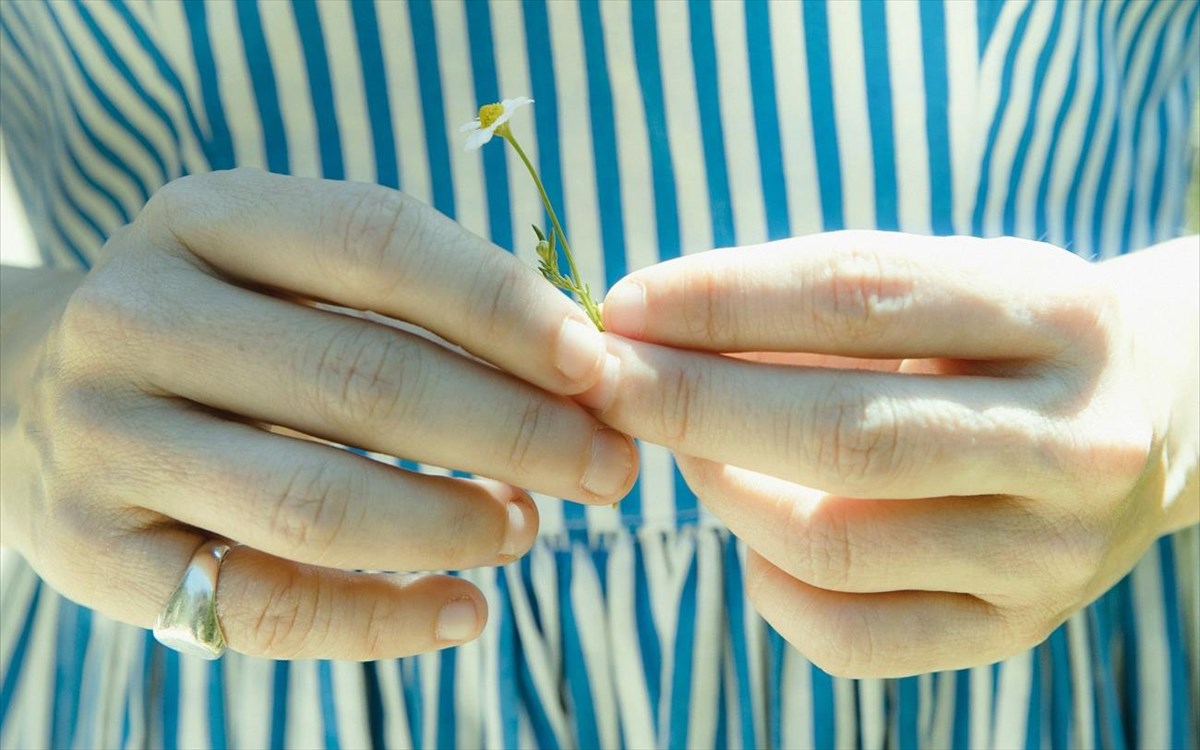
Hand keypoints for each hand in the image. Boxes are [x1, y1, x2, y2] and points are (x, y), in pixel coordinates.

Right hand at [0, 168, 636, 659]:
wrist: (39, 400)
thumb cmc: (222, 331)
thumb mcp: (288, 275)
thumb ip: (413, 308)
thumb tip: (577, 374)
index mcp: (204, 217)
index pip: (378, 243)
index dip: (503, 306)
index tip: (596, 364)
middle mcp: (138, 315)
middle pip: (364, 379)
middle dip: (515, 431)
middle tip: (606, 466)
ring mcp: (106, 439)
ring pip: (316, 502)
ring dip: (453, 525)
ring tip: (530, 531)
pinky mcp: (97, 554)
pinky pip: (262, 605)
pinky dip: (381, 621)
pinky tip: (464, 612)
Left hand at [580, 230, 1197, 677]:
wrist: (1148, 421)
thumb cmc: (1004, 337)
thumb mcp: (947, 283)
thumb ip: (817, 309)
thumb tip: (653, 334)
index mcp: (1056, 314)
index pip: (857, 296)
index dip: (721, 299)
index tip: (624, 304)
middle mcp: (1071, 442)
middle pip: (839, 433)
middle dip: (689, 403)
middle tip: (602, 379)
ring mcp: (1050, 555)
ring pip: (829, 545)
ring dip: (719, 489)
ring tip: (682, 444)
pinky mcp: (1014, 631)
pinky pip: (847, 635)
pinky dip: (765, 579)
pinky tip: (750, 526)